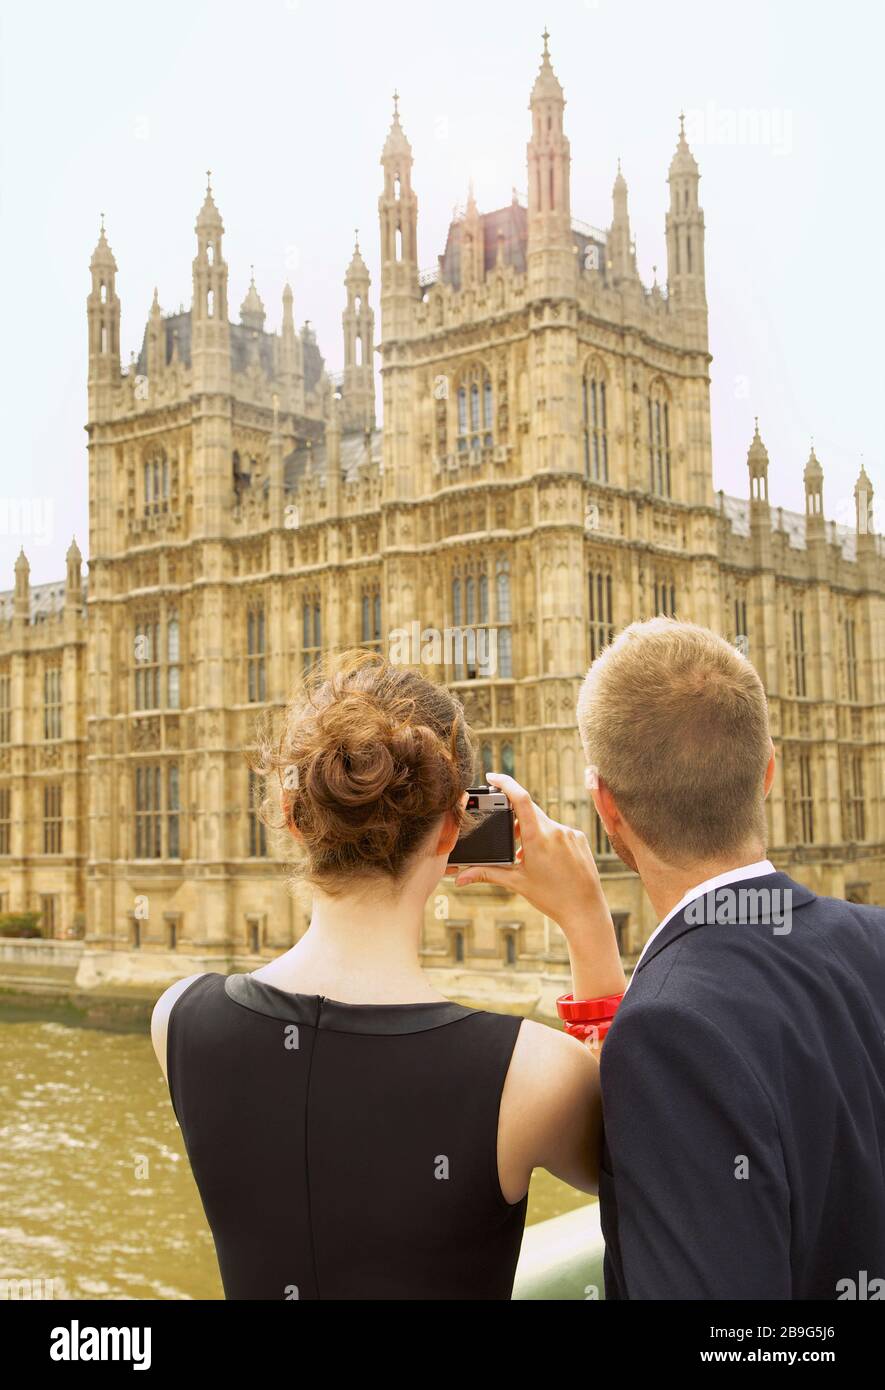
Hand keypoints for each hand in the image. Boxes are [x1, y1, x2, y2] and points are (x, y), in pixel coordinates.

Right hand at [452, 772, 610, 940]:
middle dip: (516, 819)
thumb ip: (487, 874)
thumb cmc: (551, 898)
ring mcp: (569, 833)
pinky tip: (548, 860)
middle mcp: (555, 830)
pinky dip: (548, 839)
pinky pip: (558, 831)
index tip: (493, 777)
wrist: (585, 911)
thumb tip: (460, 878)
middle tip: (508, 836)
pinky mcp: (579, 838)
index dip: (505, 783)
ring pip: (544, 822)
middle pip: (529, 811)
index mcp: (537, 838)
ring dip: (532, 832)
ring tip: (527, 856)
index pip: (520, 799)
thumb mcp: (516, 883)